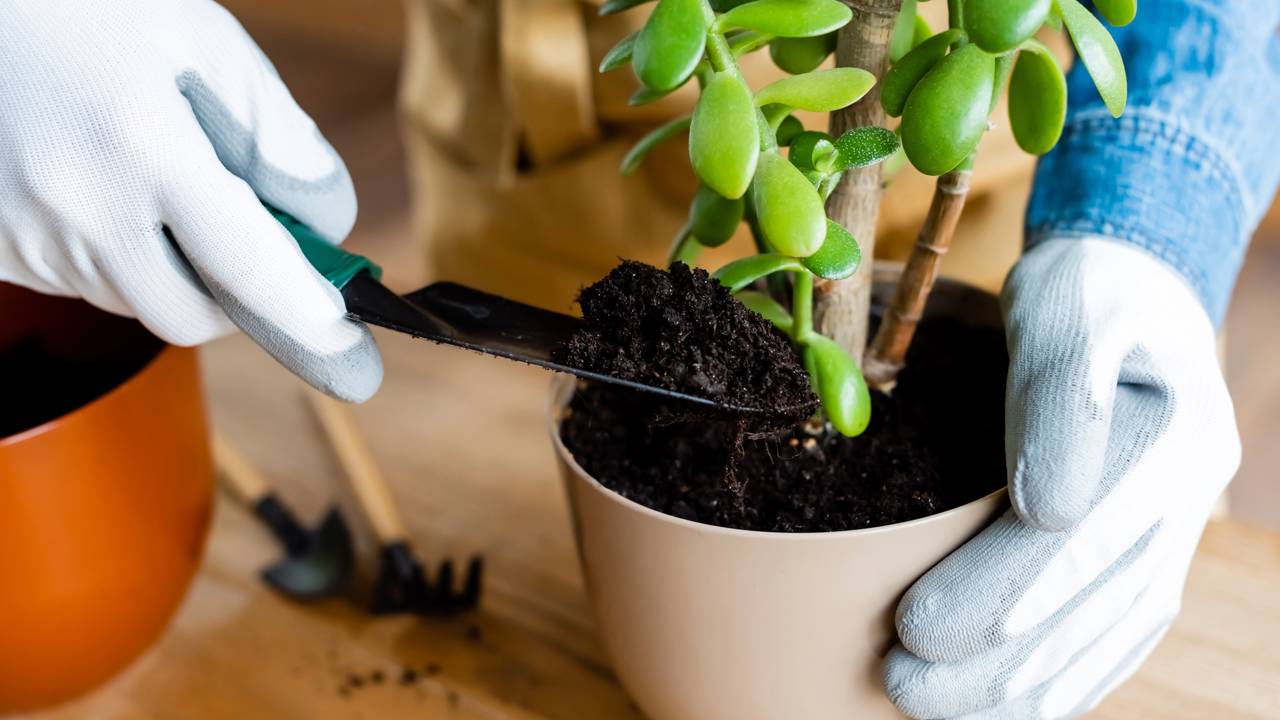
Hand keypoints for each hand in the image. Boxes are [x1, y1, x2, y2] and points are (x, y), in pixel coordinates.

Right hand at [0, 0, 379, 400]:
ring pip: (136, 303)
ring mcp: (22, 234)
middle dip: (239, 298)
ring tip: (159, 187)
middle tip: (254, 245)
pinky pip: (82, 284)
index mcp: (141, 146)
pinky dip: (118, 258)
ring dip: (176, 272)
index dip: (310, 323)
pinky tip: (107, 189)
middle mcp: (75, 205)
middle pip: (192, 316)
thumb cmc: (91, 7)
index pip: (250, 270)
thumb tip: (327, 228)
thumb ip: (279, 140)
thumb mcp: (206, 44)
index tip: (356, 357)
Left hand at [884, 237, 1239, 718]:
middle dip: (993, 660)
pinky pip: (1118, 633)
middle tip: (900, 685)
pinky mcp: (1152, 549)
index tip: (915, 628)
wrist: (1137, 286)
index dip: (994, 593)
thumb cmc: (1087, 291)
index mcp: (1170, 438)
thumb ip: (1059, 399)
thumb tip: (1047, 511)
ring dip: (1021, 688)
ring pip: (1105, 637)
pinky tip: (1011, 707)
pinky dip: (1065, 679)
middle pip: (1088, 606)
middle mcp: (1185, 500)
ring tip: (932, 710)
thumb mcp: (1067, 309)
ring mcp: (1176, 531)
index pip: (1077, 540)